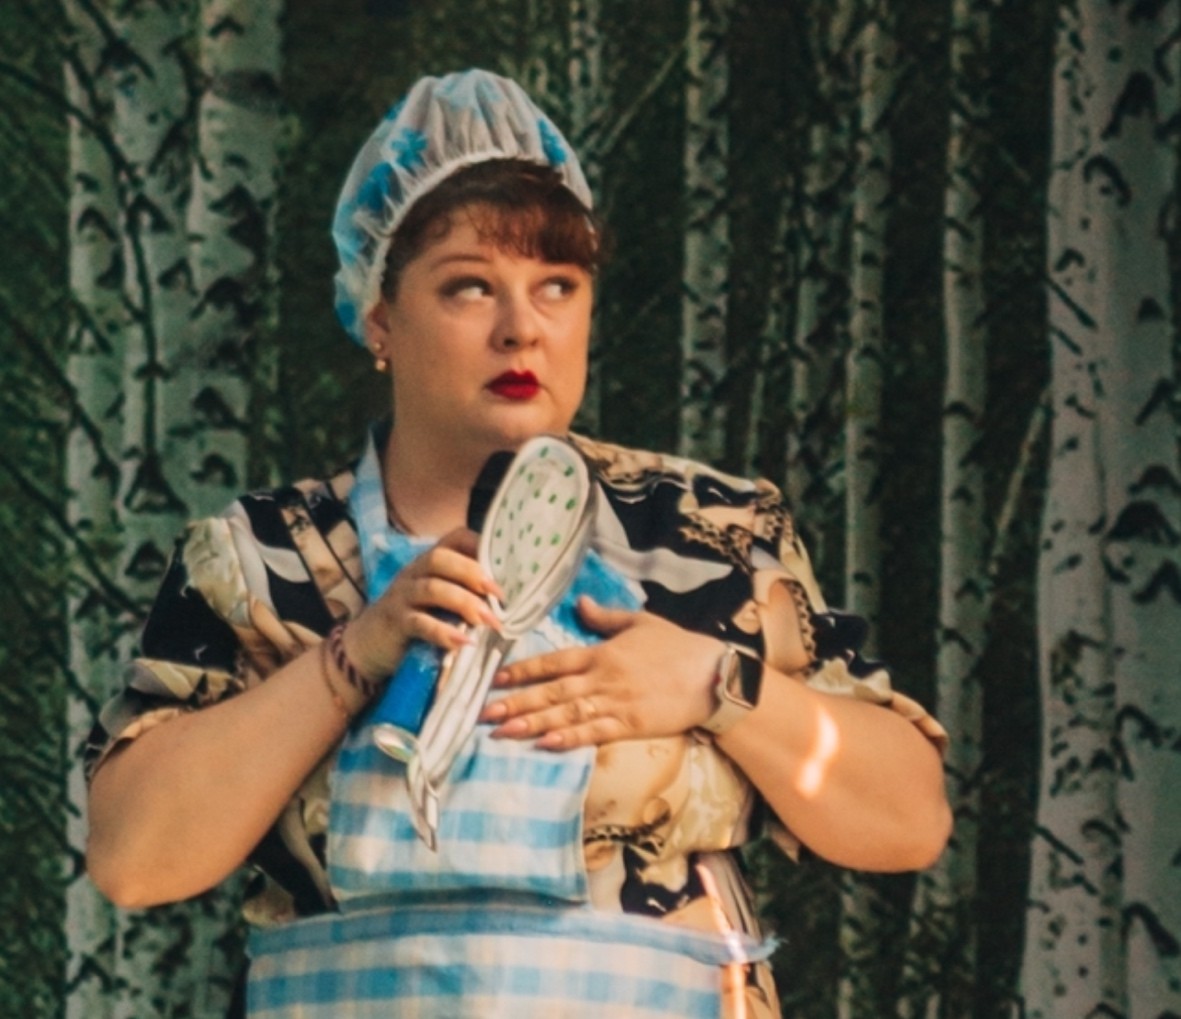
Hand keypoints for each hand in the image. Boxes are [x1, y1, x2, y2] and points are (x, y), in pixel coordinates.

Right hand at [344, 527, 503, 683]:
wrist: (368, 646)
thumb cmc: (415, 620)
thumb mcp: (439, 602)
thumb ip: (465, 594)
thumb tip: (507, 600)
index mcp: (430, 563)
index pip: (454, 539)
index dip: (479, 544)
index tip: (504, 563)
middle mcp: (414, 573)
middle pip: (441, 559)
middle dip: (473, 573)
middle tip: (499, 594)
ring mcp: (402, 597)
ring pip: (432, 589)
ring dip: (464, 603)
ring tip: (488, 620)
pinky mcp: (395, 623)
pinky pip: (419, 623)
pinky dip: (443, 632)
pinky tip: (463, 642)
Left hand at [478, 596, 722, 748]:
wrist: (715, 676)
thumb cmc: (679, 646)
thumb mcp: (640, 622)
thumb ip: (606, 617)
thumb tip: (580, 603)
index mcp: (602, 653)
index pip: (554, 661)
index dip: (522, 670)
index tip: (495, 679)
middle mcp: (603, 678)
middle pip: (552, 691)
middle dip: (516, 702)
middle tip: (484, 712)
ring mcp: (617, 704)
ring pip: (566, 714)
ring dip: (533, 724)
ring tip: (503, 732)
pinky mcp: (632, 726)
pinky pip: (594, 734)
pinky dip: (569, 739)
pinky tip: (545, 745)